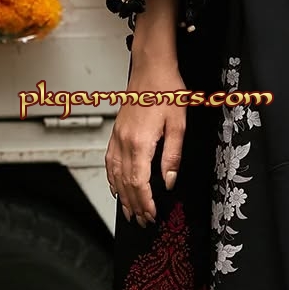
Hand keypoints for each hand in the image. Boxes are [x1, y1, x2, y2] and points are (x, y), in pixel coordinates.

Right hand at [105, 55, 187, 226]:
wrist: (151, 67)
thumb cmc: (167, 90)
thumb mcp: (178, 124)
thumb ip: (172, 156)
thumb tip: (168, 181)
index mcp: (140, 142)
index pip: (139, 182)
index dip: (145, 201)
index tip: (152, 215)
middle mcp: (124, 142)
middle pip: (125, 182)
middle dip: (135, 204)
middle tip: (143, 221)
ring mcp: (117, 137)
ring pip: (115, 174)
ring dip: (122, 196)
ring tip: (130, 212)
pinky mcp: (116, 132)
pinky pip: (110, 161)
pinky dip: (112, 178)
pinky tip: (116, 187)